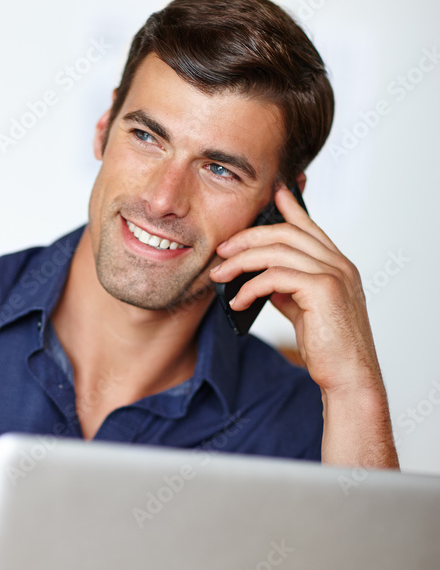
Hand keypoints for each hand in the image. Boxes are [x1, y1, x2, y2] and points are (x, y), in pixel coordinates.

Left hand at [210, 185, 377, 391]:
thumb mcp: (305, 309)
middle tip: (222, 250)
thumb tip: (262, 277)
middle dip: (248, 237)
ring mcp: (333, 274)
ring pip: (278, 251)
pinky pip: (276, 276)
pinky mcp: (323, 290)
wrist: (349, 376)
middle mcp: (339, 264)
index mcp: (338, 265)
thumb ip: (289, 287)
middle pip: (286, 233)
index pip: (309, 227)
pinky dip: (251, 287)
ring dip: (242, 261)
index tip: (273, 193)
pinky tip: (239, 301)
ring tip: (220, 275)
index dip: (290, 208)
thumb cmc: (329, 347)